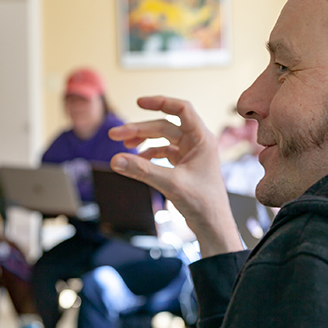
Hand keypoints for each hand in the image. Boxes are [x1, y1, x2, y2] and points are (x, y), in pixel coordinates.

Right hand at [108, 96, 242, 256]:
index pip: (181, 109)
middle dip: (140, 128)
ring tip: (122, 144)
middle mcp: (197, 143)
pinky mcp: (184, 166)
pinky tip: (136, 161)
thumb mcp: (170, 183)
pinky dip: (148, 155)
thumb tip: (115, 160)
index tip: (139, 102)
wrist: (213, 226)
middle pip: (165, 125)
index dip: (160, 102)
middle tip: (115, 135)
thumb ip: (142, 170)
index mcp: (202, 139)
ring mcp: (191, 154)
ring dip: (143, 140)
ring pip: (162, 139)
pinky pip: (163, 153)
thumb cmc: (203, 204)